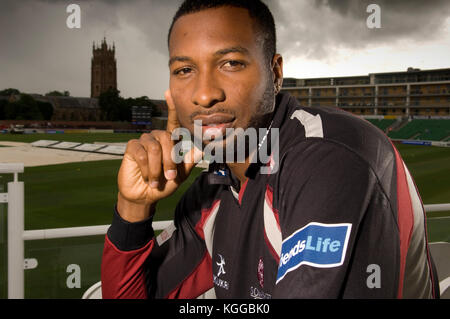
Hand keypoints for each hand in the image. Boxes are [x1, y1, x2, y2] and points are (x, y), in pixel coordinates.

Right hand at [116, 90, 201, 221]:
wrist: (145, 197)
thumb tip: (205, 147)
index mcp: (169, 141)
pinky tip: (146, 177)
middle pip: (167, 139)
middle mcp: (156, 137)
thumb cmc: (164, 184)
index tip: (169, 92)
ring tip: (156, 181)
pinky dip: (147, 169)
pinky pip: (143, 154)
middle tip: (170, 178)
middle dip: (170, 161)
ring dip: (158, 168)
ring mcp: (144, 141)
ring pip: (155, 147)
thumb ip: (190, 159)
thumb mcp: (181, 173)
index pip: (172, 122)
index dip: (171, 107)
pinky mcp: (132, 148)